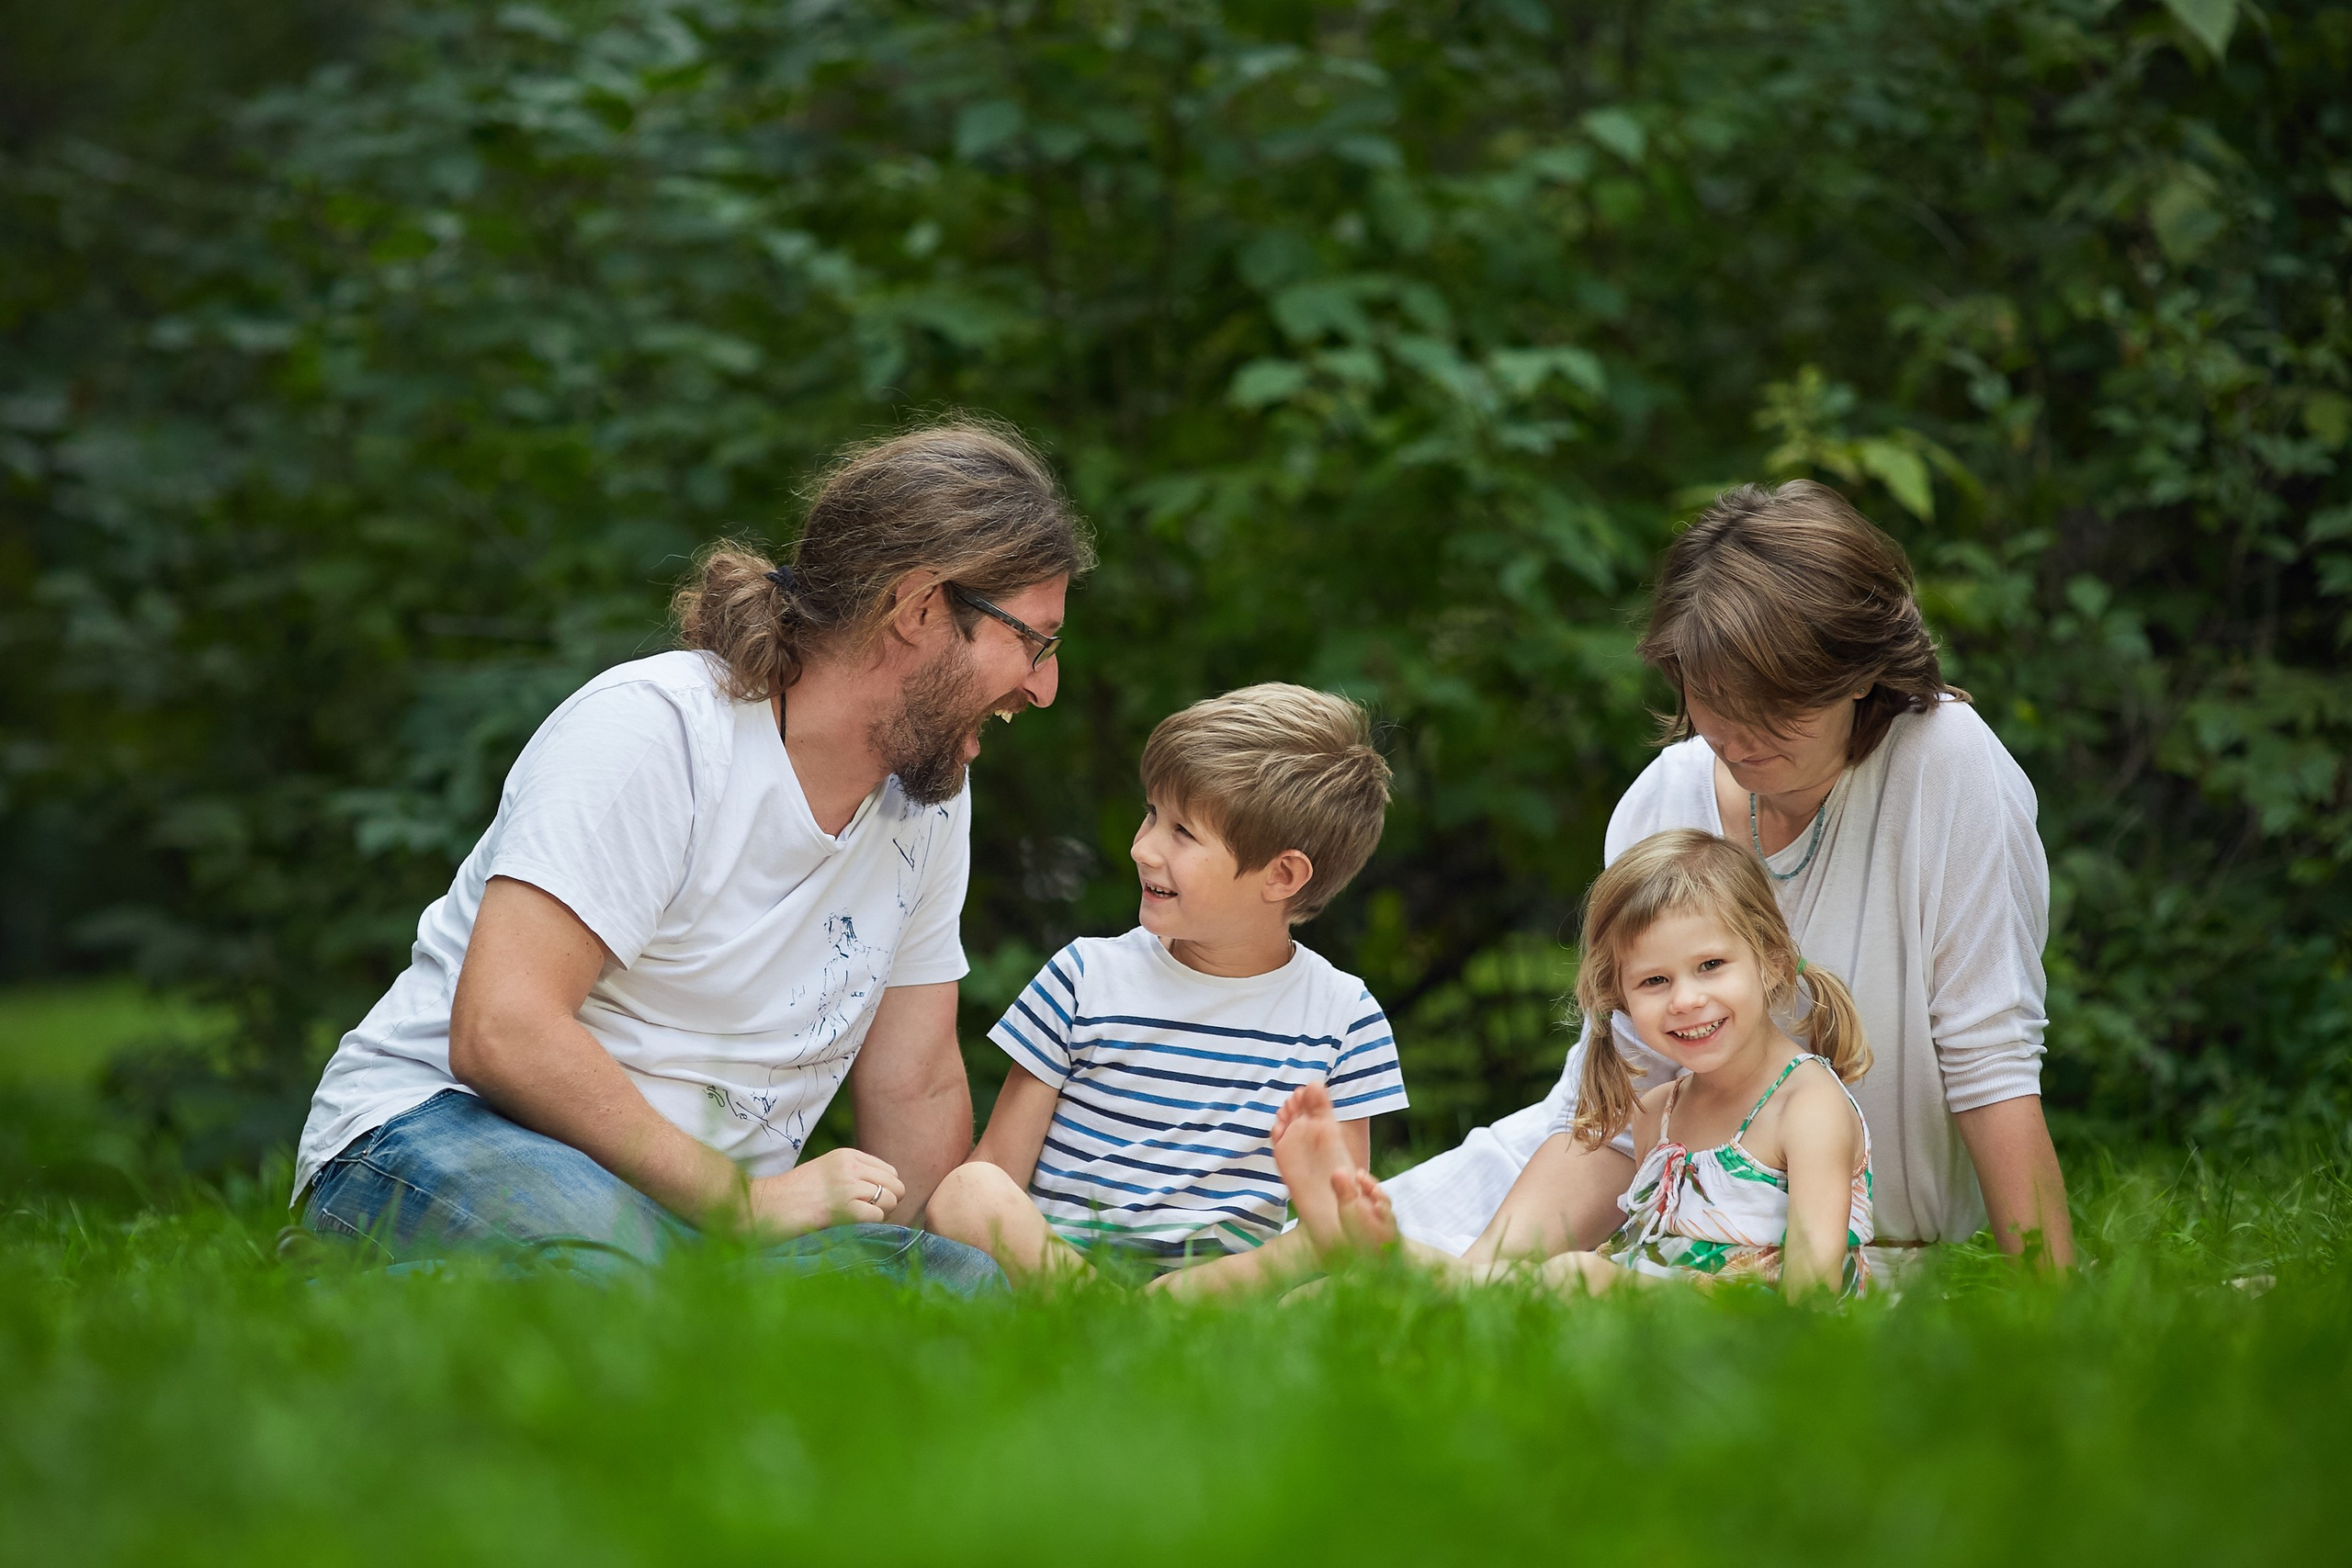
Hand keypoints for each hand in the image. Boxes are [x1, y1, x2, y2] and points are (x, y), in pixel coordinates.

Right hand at [746, 1147, 905, 1238]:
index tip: (869, 1202)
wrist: (765, 1205)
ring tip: (858, 1220)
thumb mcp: (826, 1172)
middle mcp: (850, 1166)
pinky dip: (871, 1224)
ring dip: (881, 1215)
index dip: (885, 1190)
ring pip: (890, 1200)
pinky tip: (852, 1225)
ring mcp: (847, 1186)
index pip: (889, 1171)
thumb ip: (852, 1174)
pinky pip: (877, 1216)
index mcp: (847, 1154)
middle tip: (867, 1214)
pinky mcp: (843, 1208)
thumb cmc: (793, 1194)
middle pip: (895, 1185)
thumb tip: (885, 1190)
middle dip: (888, 1203)